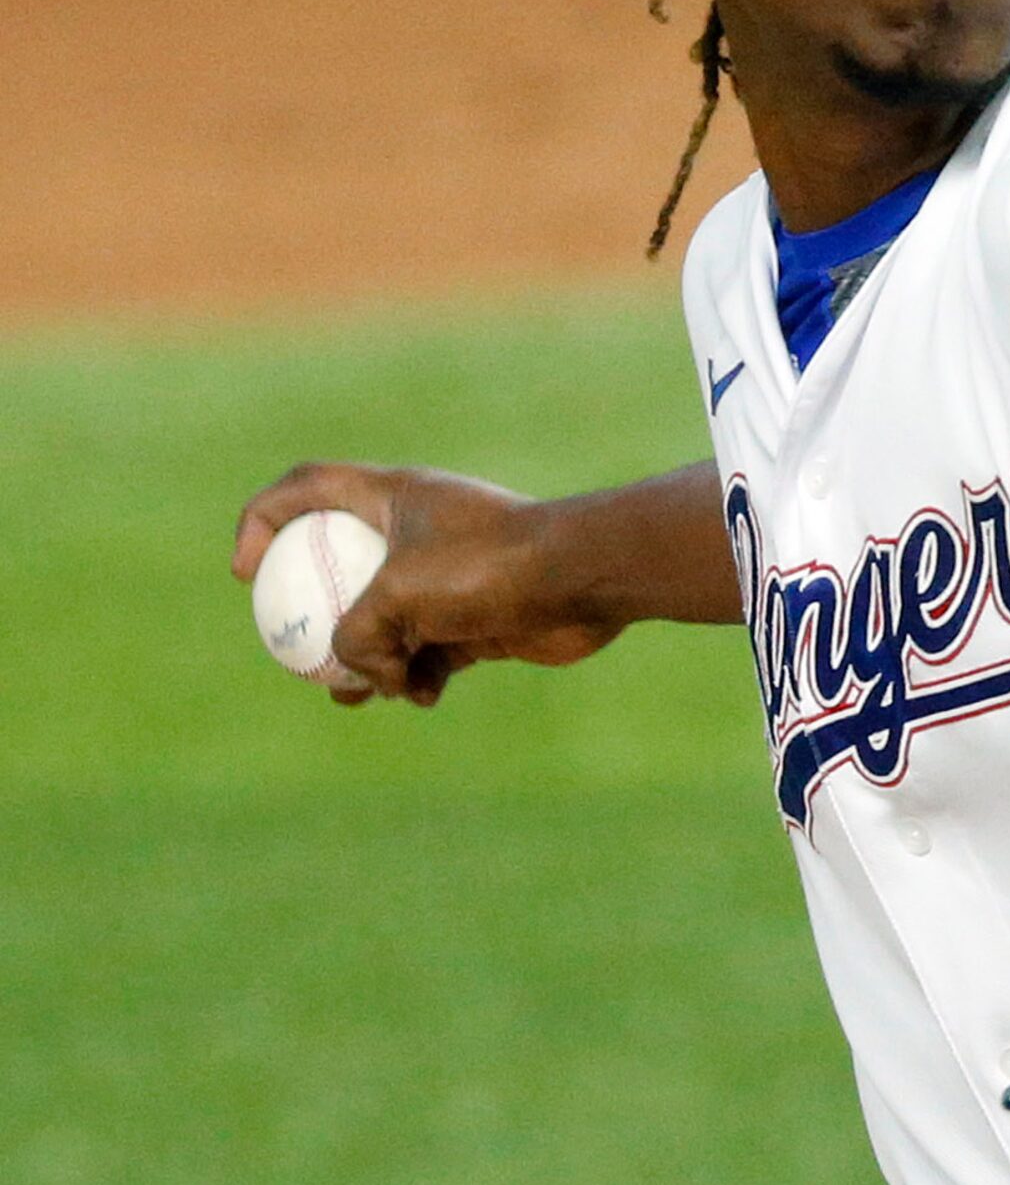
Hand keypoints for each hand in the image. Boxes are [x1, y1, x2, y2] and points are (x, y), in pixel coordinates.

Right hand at [231, 463, 622, 706]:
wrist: (586, 580)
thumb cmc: (491, 567)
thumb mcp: (399, 595)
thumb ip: (356, 633)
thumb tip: (359, 672)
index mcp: (390, 497)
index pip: (306, 489)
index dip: (262, 522)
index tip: (247, 576)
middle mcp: (416, 530)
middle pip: (338, 565)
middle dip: (313, 616)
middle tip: (297, 657)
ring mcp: (447, 576)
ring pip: (382, 621)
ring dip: (365, 663)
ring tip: (360, 694)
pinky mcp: (477, 617)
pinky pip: (426, 653)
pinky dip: (417, 678)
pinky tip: (423, 694)